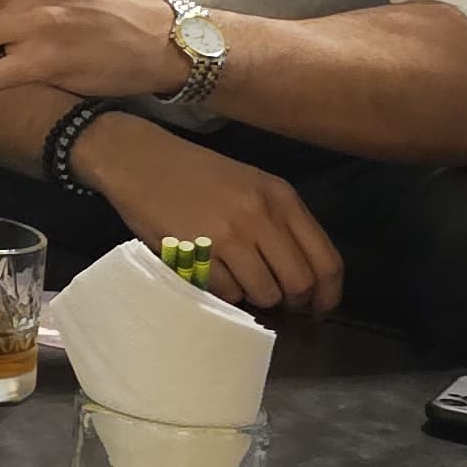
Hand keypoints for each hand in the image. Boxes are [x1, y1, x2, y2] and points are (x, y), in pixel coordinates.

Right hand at [79, 119, 342, 316]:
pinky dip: (222, 292)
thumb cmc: (196, 174)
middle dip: (293, 302)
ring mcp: (229, 235)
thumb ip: (281, 223)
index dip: (327, 294)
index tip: (318, 307)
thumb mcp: (252, 185)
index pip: (326, 261)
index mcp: (282, 198)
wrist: (138, 160)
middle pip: (299, 283)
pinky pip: (225, 292)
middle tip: (279, 303)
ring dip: (254, 297)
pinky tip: (210, 273)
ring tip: (237, 281)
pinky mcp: (197, 252)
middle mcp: (261, 216)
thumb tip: (302, 276)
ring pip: (264, 293)